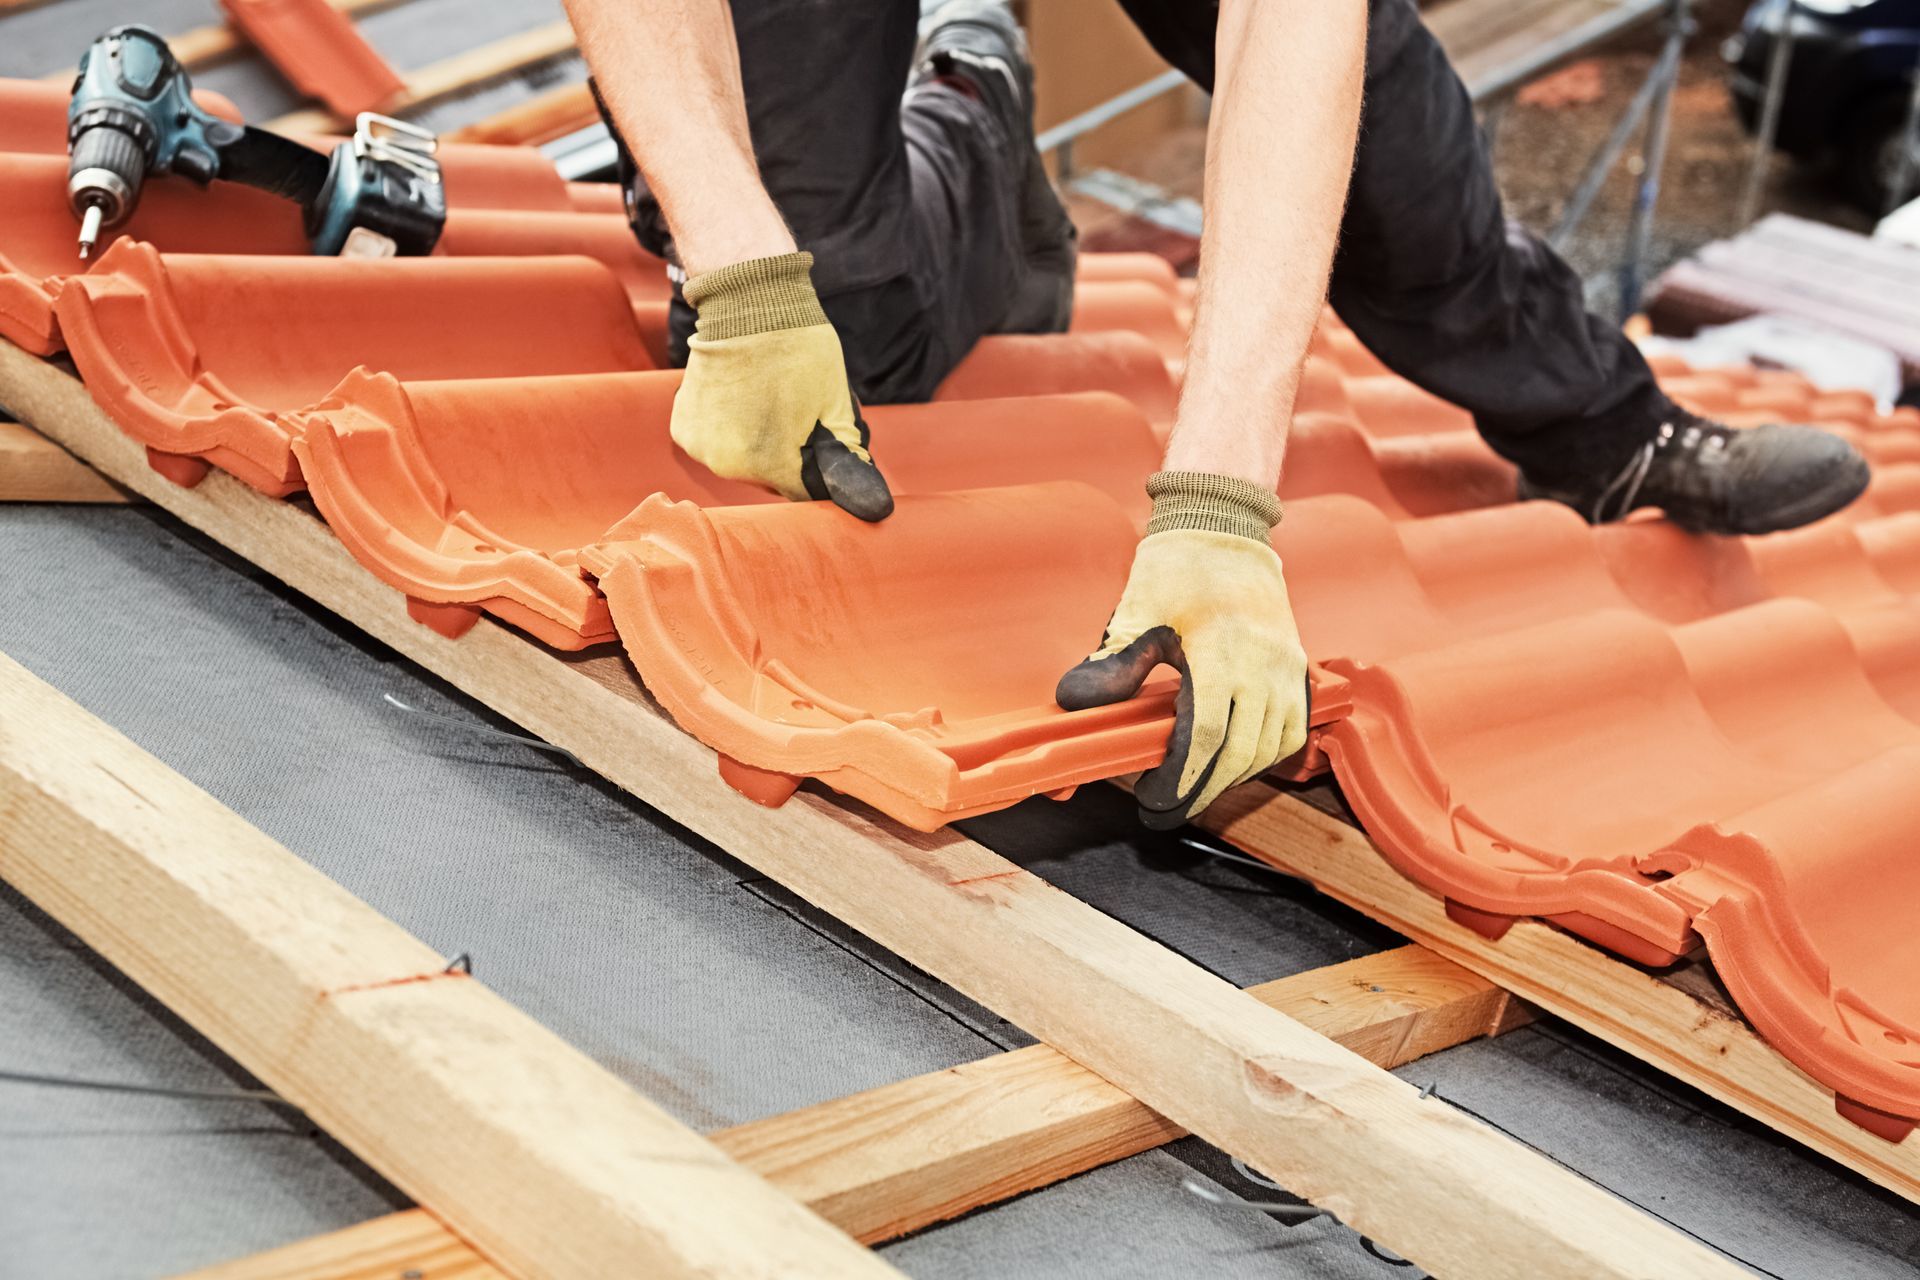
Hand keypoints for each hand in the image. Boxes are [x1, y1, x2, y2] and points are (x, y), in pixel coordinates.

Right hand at [671, 252, 892, 520]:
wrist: (747, 302)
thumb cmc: (799, 350)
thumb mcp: (836, 407)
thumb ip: (847, 461)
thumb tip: (873, 507)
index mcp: (768, 464)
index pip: (805, 492)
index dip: (820, 469)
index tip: (823, 441)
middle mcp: (727, 465)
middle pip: (772, 480)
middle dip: (789, 456)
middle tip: (796, 412)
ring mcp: (701, 448)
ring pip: (743, 463)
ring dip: (759, 445)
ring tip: (768, 400)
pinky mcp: (684, 430)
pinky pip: (716, 444)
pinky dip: (729, 430)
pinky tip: (740, 398)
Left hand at [1056, 471, 1308, 827]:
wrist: (1224, 528)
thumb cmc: (1177, 567)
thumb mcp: (1135, 611)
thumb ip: (1113, 662)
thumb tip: (1075, 700)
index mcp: (1221, 652)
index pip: (1204, 737)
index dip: (1178, 778)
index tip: (1154, 797)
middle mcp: (1264, 664)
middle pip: (1239, 754)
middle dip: (1201, 790)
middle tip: (1167, 808)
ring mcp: (1287, 667)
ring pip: (1271, 749)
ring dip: (1234, 777)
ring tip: (1197, 787)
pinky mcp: (1297, 667)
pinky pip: (1293, 729)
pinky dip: (1267, 756)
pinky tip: (1235, 762)